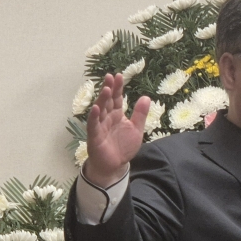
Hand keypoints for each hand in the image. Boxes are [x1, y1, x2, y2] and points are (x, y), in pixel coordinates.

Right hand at [83, 73, 149, 187]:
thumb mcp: (136, 129)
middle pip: (107, 101)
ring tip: (106, 89)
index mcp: (117, 115)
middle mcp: (107, 118)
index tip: (119, 75)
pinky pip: (93, 125)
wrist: (116, 165)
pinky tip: (95, 108)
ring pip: (100, 110)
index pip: (116, 98)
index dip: (117, 88)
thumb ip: (140, 114)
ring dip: (102, 99)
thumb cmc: (123, 146)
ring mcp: (99, 126)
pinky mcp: (94, 136)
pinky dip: (94, 116)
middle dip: (108, 89)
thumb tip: (146, 97)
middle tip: (110, 77)